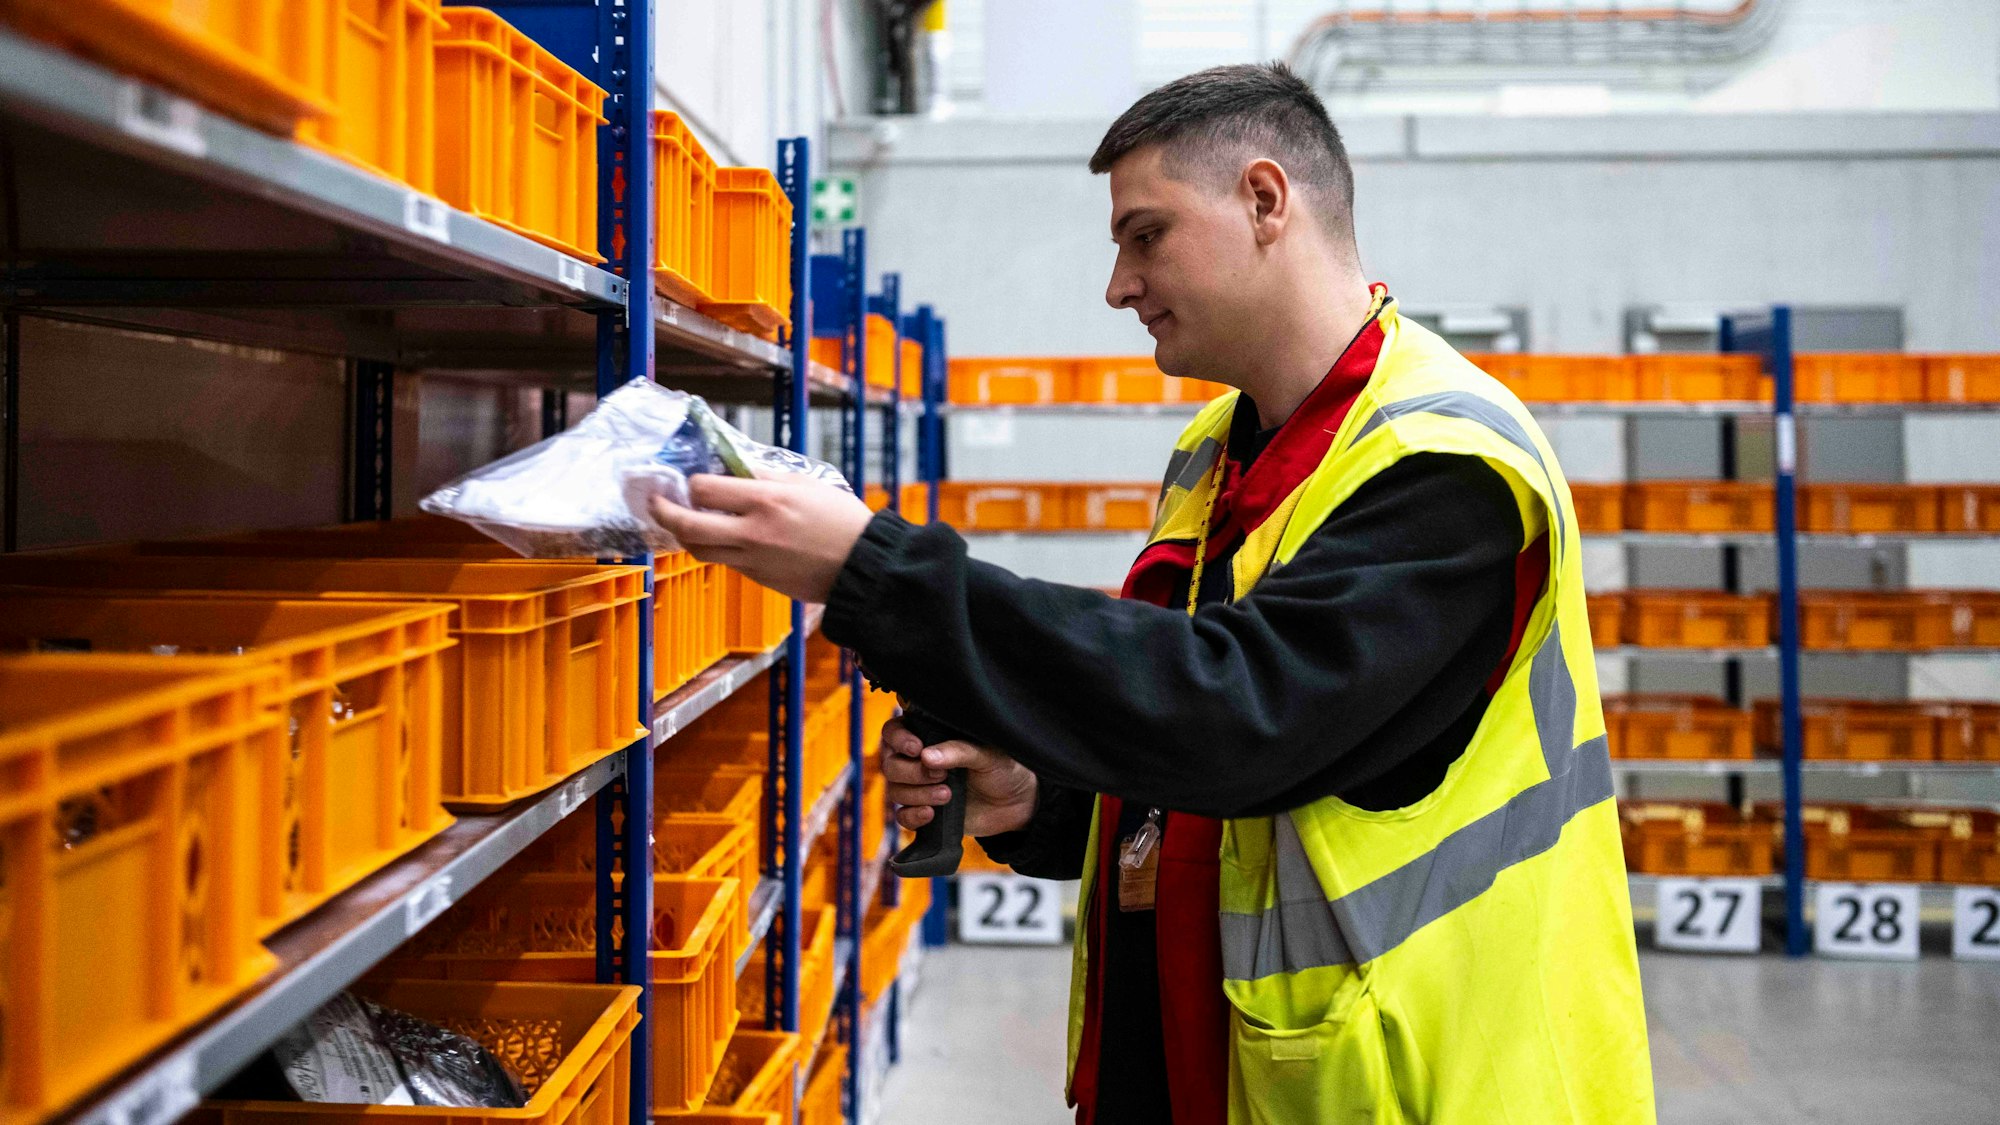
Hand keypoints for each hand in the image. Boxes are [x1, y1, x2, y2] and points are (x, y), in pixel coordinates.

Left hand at [648, 473, 875, 603]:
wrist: (861, 565)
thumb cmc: (842, 521)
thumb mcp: (806, 484)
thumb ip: (765, 477)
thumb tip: (733, 470)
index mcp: (766, 500)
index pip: (704, 489)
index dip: (691, 482)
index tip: (690, 478)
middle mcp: (752, 532)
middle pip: (688, 525)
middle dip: (663, 511)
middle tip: (655, 501)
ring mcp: (752, 559)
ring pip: (698, 549)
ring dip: (683, 534)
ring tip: (681, 521)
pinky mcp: (757, 577)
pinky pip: (724, 560)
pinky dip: (715, 547)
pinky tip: (719, 535)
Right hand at [879, 715, 1037, 837]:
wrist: (1017, 804)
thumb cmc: (1003, 769)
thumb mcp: (987, 754)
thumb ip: (957, 751)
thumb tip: (926, 756)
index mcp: (931, 736)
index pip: (894, 731)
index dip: (898, 739)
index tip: (916, 749)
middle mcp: (918, 761)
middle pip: (891, 765)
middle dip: (912, 772)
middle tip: (941, 775)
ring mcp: (919, 787)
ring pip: (895, 790)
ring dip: (917, 794)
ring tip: (947, 795)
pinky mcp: (924, 811)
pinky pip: (902, 816)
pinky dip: (913, 816)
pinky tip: (931, 814)